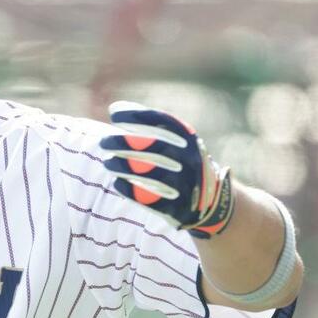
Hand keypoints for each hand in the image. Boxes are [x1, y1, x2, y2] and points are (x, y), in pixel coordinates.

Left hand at [99, 101, 235, 238]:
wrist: (213, 203)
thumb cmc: (182, 163)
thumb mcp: (178, 142)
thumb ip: (152, 127)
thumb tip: (114, 109)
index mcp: (189, 140)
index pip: (162, 121)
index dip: (136, 115)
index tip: (113, 113)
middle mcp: (191, 160)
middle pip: (154, 146)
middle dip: (124, 142)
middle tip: (103, 141)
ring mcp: (187, 185)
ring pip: (151, 172)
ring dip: (124, 166)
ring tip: (107, 163)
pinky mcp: (180, 208)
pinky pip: (152, 200)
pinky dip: (131, 190)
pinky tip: (117, 184)